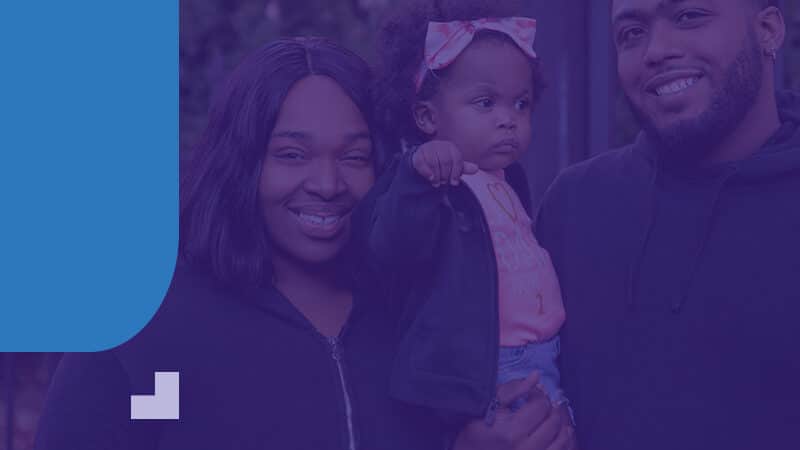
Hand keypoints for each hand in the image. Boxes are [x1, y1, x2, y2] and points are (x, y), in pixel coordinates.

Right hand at [411, 140, 478, 187]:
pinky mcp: (418, 153)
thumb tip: (476, 169)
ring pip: (434, 162)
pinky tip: (430, 178)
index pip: (457, 159)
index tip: (454, 183)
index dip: (456, 173)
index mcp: (451, 147)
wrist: (424, 159)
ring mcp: (428, 148)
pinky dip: (426, 171)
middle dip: (445, 175)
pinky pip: (421, 163)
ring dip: (436, 176)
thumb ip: (463, 168)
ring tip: (436, 183)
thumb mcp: (453, 166)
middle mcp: (439, 144)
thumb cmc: (441, 162)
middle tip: (444, 183)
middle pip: (445, 161)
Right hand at [452, 373, 570, 449]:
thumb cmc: (476, 427)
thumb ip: (513, 389)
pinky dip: (563, 439)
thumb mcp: (489, 405)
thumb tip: (537, 376)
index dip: (538, 394)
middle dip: (549, 407)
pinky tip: (561, 431)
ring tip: (551, 414)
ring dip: (559, 422)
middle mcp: (524, 448)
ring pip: (560, 437)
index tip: (531, 392)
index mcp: (511, 430)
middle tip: (541, 402)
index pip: (540, 406)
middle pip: (552, 421)